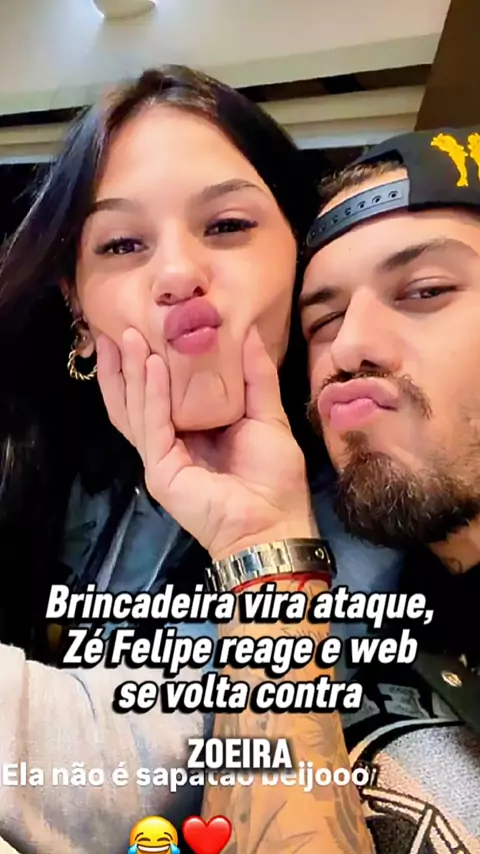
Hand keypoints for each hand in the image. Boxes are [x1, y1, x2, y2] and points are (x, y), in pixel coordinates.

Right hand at [96, 327, 315, 559]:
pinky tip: (149, 366)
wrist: (274, 522)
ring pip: (136, 410)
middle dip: (125, 364)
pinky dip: (150, 395)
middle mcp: (172, 442)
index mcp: (194, 430)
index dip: (150, 361)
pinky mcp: (161, 470)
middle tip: (119, 324)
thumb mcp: (267, 414)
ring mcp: (162, 458)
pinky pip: (152, 426)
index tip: (144, 326)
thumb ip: (255, 376)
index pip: (162, 392)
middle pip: (138, 398)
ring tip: (126, 336)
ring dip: (129, 372)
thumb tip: (248, 329)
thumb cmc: (273, 476)